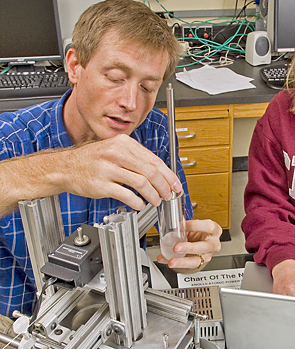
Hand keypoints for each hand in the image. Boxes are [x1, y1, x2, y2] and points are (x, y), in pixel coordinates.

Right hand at [64, 135, 182, 209]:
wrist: (64, 167)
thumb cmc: (91, 161)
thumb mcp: (114, 151)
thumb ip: (135, 159)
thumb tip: (159, 173)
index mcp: (123, 143)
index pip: (153, 159)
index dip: (168, 175)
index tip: (175, 185)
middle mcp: (116, 153)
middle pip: (150, 171)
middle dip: (164, 186)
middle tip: (168, 196)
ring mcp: (107, 168)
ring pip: (141, 182)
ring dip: (153, 195)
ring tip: (156, 201)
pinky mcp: (101, 184)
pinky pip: (126, 194)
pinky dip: (137, 202)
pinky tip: (140, 205)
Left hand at [157, 219, 221, 270]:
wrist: (200, 244)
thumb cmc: (198, 232)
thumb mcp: (194, 227)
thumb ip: (184, 227)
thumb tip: (172, 228)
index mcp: (214, 230)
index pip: (208, 227)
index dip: (194, 226)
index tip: (180, 226)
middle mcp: (213, 243)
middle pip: (204, 246)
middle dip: (189, 247)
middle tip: (176, 247)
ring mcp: (208, 255)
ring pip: (196, 260)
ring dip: (182, 261)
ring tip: (172, 261)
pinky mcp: (201, 264)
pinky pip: (189, 266)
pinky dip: (178, 263)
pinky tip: (169, 261)